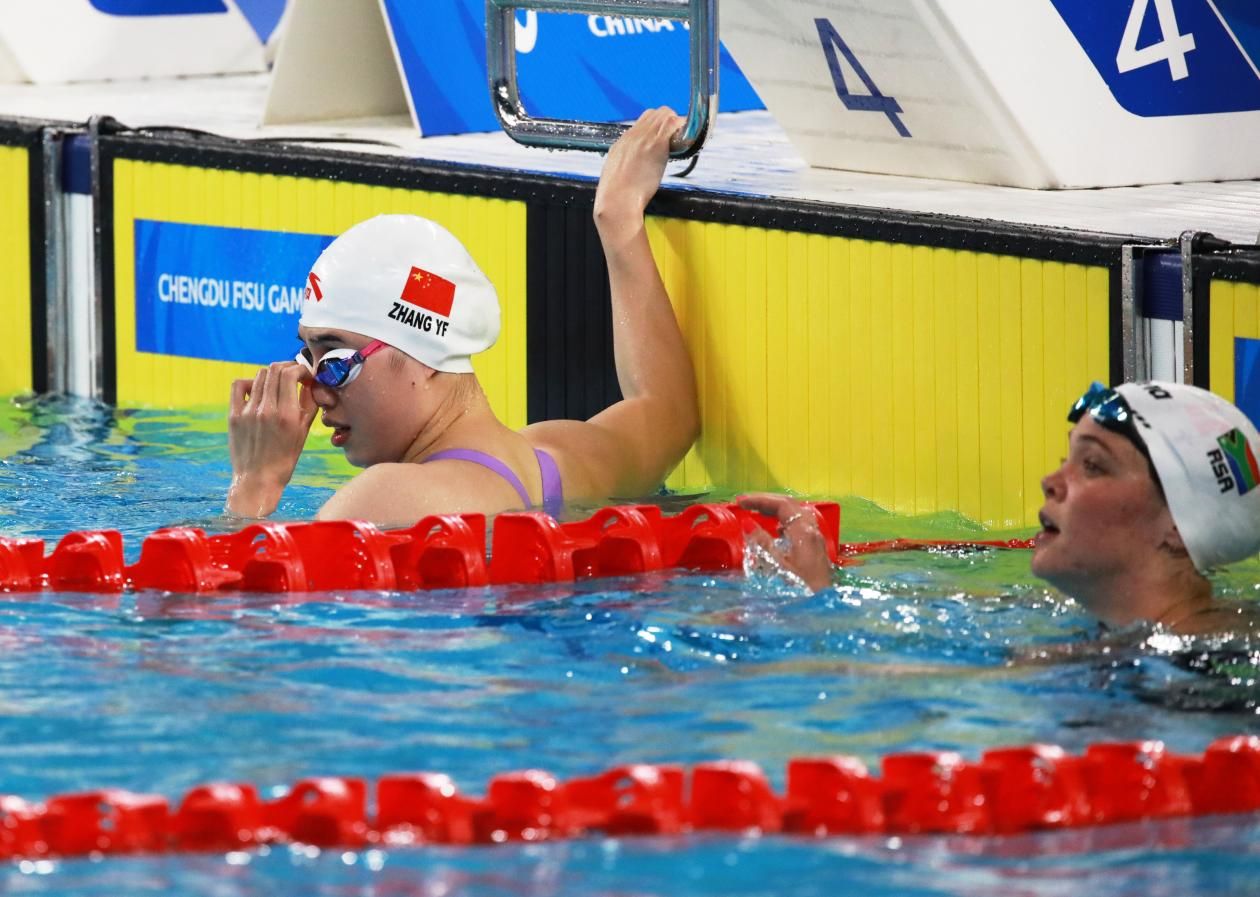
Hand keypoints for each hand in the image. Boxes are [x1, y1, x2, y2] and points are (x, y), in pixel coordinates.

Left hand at [226, 362, 317, 516]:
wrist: (258, 480)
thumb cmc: (284, 459)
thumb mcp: (304, 433)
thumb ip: (309, 404)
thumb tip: (310, 382)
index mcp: (288, 416)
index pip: (290, 373)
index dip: (300, 368)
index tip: (305, 375)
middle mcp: (267, 410)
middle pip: (274, 369)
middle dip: (287, 367)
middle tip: (293, 375)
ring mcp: (248, 412)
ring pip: (260, 375)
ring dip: (272, 375)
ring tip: (277, 384)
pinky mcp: (234, 415)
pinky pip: (239, 385)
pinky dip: (250, 381)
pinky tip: (257, 390)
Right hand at [594, 106, 683, 244]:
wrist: (617, 201)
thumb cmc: (616, 198)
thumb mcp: (616, 177)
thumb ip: (626, 168)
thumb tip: (633, 173)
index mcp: (621, 144)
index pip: (642, 122)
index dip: (656, 127)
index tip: (664, 138)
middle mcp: (632, 136)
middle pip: (654, 113)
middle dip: (668, 122)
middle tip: (676, 138)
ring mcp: (644, 138)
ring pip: (664, 113)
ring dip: (676, 124)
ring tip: (682, 140)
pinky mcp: (656, 144)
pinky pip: (672, 124)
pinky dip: (682, 127)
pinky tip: (688, 138)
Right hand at [738, 493, 833, 591]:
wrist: (822, 608)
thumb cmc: (799, 589)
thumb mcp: (776, 566)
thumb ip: (761, 543)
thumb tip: (747, 523)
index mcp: (804, 532)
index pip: (782, 505)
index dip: (760, 500)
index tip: (740, 502)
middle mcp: (812, 531)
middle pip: (790, 506)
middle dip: (767, 501)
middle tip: (746, 502)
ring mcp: (816, 540)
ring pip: (797, 514)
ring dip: (776, 509)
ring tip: (758, 511)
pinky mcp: (815, 549)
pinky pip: (800, 525)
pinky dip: (784, 521)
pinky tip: (776, 531)